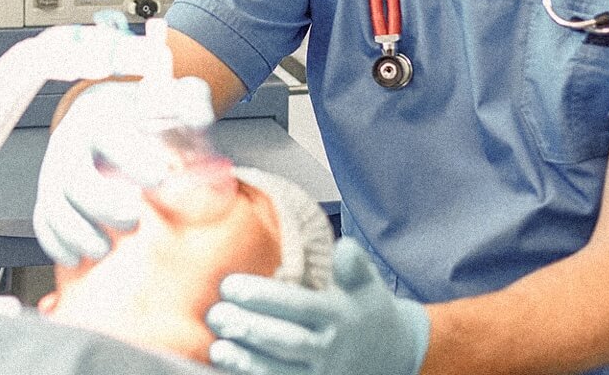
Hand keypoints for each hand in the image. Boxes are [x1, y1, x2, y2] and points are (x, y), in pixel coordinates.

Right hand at [33, 75, 214, 266]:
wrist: (110, 112)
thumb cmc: (146, 110)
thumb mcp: (172, 96)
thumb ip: (190, 102)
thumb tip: (197, 121)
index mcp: (100, 115)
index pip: (108, 136)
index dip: (131, 159)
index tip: (159, 179)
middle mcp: (71, 142)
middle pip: (74, 177)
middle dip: (101, 203)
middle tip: (133, 218)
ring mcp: (56, 170)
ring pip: (53, 204)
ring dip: (76, 232)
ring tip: (103, 249)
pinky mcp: (50, 194)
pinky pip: (43, 221)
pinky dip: (56, 243)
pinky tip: (77, 258)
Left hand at [207, 238, 429, 374]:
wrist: (393, 354)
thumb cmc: (367, 310)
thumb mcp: (367, 283)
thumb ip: (354, 265)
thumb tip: (344, 246)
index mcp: (339, 315)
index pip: (298, 305)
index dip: (262, 297)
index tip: (229, 285)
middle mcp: (330, 348)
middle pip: (285, 341)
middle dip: (248, 329)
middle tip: (215, 314)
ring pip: (280, 372)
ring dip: (246, 362)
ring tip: (217, 348)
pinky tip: (227, 371)